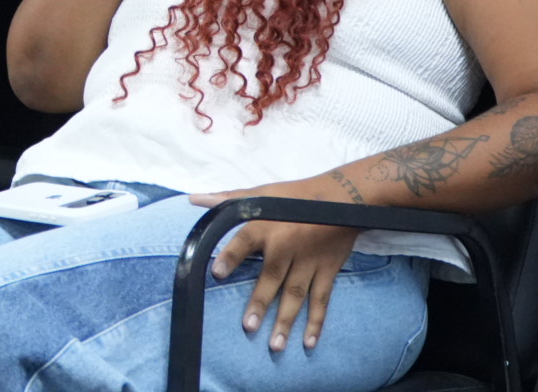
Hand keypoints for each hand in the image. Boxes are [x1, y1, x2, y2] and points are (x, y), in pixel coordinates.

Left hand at [189, 180, 361, 350]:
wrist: (343, 197)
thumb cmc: (296, 196)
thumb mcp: (262, 193)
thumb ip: (228, 199)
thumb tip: (195, 199)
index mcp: (266, 226)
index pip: (244, 242)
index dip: (230, 256)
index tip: (217, 273)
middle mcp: (286, 246)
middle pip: (271, 277)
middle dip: (260, 302)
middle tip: (249, 327)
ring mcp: (309, 261)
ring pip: (296, 294)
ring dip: (286, 320)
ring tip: (275, 345)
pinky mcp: (327, 270)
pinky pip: (322, 299)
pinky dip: (317, 321)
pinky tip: (308, 342)